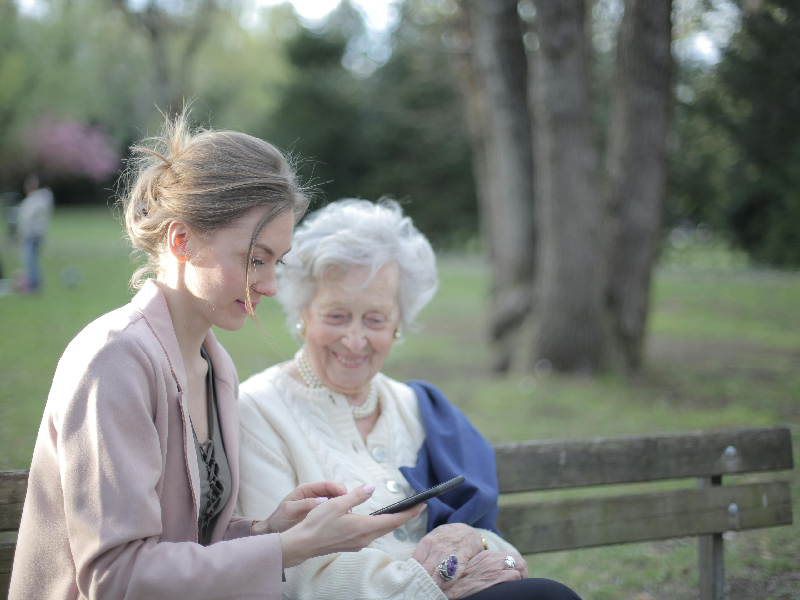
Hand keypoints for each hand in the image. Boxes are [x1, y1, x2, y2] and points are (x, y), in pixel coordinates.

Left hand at [251, 481, 347, 534]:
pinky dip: (338, 514)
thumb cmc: (279, 520)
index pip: (327, 485)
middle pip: (334, 491)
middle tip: (350, 508)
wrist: (272, 532)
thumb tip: (323, 501)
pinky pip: (332, 511)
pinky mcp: (318, 514)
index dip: (338, 489)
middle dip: (344, 498)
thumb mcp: (290, 510)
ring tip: (349, 515)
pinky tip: (343, 521)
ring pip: (335, 501)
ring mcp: (317, 504)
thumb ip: (305, 504)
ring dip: (342, 506)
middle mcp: (313, 495)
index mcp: (306, 490)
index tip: (347, 496)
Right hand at [279, 483, 425, 567]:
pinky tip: (375, 520)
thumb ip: (356, 496)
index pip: (393, 520)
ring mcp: (358, 543)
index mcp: (364, 527)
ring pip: (380, 531)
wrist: (303, 544)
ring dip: (390, 521)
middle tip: (416, 507)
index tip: (422, 506)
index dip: (409, 513)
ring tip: (399, 512)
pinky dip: (378, 525)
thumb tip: (371, 488)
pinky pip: (370, 534)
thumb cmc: (318, 523)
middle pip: (389, 527)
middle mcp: (364, 538)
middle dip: (404, 516)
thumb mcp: (337, 503)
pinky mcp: (351, 544)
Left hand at [411, 524, 484, 589]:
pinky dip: (445, 585)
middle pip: (426, 570)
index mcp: (427, 542)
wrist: (466, 532)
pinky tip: (442, 589)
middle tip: (419, 588)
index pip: (416, 561)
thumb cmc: (445, 537)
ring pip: (437, 576)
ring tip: (429, 590)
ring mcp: (450, 555)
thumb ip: (422, 552)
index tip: (411, 580)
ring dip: (433, 585)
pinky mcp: (461, 561)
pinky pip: (451, 577)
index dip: (413, 573)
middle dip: (422, 581)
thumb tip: (411, 568)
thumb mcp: (432, 538)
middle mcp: (438, 549)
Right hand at [444, 551, 527, 598]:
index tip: (514, 578)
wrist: (446, 586)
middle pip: (519, 560)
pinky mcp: (495, 578)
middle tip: (520, 584)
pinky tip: (509, 590)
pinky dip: (516, 583)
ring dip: (521, 579)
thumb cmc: (456, 582)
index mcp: (486, 556)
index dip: (515, 568)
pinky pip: (514, 577)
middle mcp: (492, 559)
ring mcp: (494, 568)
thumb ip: (482, 568)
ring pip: (520, 568)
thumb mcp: (471, 571)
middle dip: (523, 573)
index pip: (510, 557)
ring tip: (516, 588)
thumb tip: (491, 575)